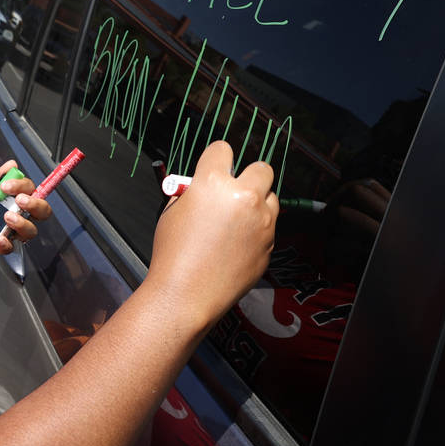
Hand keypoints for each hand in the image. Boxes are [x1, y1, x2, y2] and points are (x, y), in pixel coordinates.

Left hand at [0, 160, 51, 254]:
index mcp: (13, 195)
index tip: (7, 186)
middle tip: (19, 201)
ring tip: (6, 217)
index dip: (23, 186)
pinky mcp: (3, 243)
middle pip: (42, 210)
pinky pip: (12, 246)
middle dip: (35, 205)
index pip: (31, 189)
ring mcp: (12, 228)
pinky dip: (6, 243)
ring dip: (22, 223)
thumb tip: (12, 165)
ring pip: (31, 230)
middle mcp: (17, 212)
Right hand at [145, 142, 277, 327]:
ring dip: (258, 203)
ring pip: (272, 198)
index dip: (216, 158)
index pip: (223, 150)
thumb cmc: (173, 255)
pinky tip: (237, 244)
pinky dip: (258, 230)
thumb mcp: (172, 213)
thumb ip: (192, 193)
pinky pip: (270, 227)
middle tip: (235, 190)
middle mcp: (243, 197)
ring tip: (237, 220)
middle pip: (261, 168)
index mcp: (213, 183)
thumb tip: (203, 188)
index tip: (214, 166)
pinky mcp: (269, 245)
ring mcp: (261, 222)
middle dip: (249, 176)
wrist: (186, 295)